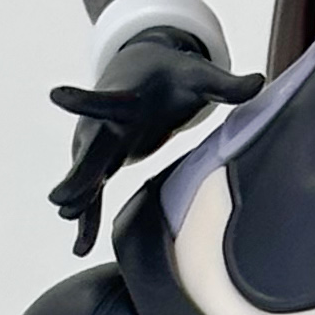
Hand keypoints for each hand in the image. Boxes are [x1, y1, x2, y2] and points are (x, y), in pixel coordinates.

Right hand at [46, 25, 259, 255]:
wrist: (141, 67)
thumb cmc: (171, 73)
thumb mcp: (198, 76)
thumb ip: (225, 84)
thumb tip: (259, 82)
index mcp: (126, 97)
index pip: (106, 100)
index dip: (84, 101)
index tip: (55, 95)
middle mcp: (106, 123)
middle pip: (91, 150)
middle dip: (78, 174)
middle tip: (60, 197)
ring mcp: (101, 144)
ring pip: (86, 175)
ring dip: (78, 199)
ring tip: (68, 219)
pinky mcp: (104, 161)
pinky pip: (92, 194)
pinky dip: (87, 219)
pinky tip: (80, 246)